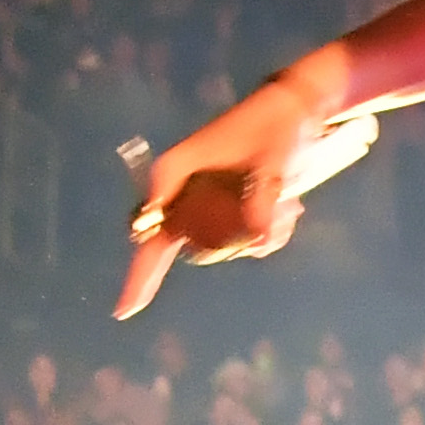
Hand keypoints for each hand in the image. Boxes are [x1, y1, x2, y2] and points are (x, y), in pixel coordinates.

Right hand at [115, 79, 324, 318]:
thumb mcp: (271, 165)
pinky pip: (247, 243)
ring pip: (226, 248)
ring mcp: (207, 206)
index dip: (140, 278)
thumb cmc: (276, 130)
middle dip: (234, 239)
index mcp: (174, 173)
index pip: (150, 231)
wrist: (298, 113)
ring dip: (259, 233)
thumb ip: (260, 205)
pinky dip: (271, 232)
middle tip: (273, 208)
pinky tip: (289, 207)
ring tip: (286, 202)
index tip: (126, 312)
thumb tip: (257, 242)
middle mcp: (184, 195)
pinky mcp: (230, 214)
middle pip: (198, 246)